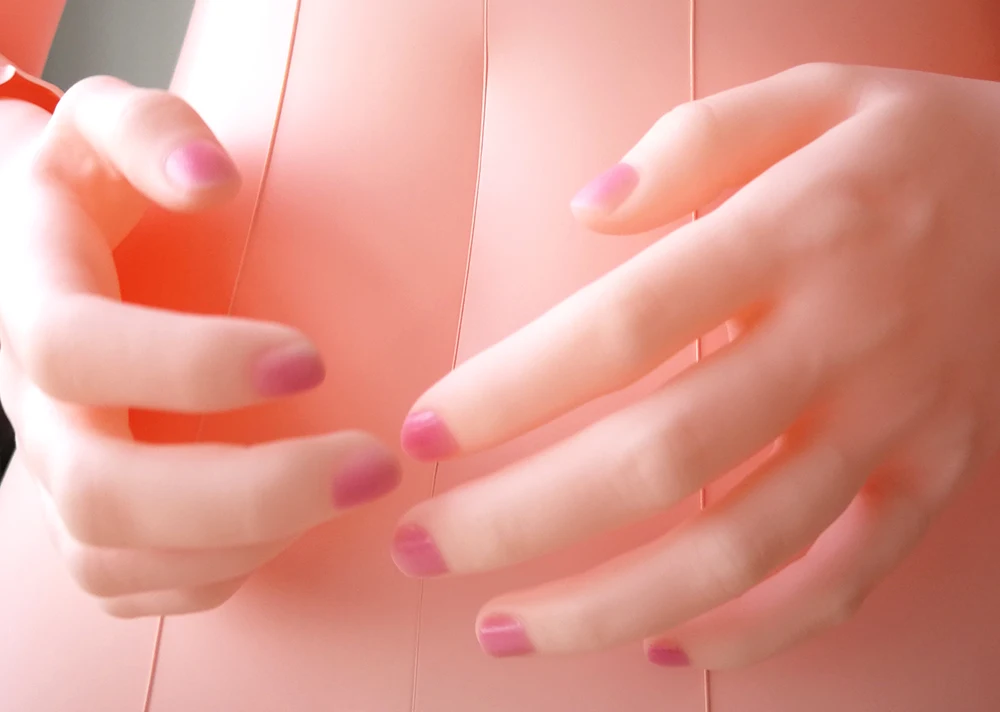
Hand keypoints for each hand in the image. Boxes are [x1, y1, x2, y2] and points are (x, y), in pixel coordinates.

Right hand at [0, 77, 400, 616]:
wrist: (40, 254)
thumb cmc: (95, 187)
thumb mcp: (106, 121)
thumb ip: (151, 129)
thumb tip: (212, 181)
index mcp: (32, 301)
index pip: (76, 353)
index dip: (188, 368)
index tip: (310, 361)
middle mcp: (35, 407)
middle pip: (102, 490)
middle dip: (249, 492)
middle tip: (371, 465)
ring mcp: (53, 476)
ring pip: (116, 558)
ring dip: (248, 540)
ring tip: (350, 489)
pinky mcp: (87, 524)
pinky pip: (134, 587)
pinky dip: (221, 572)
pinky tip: (292, 527)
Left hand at [392, 63, 999, 668]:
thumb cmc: (912, 145)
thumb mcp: (814, 94)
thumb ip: (694, 142)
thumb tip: (586, 212)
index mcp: (795, 235)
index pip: (623, 328)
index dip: (511, 392)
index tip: (422, 437)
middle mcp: (840, 340)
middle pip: (663, 458)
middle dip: (523, 521)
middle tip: (420, 553)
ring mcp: (894, 423)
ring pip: (742, 548)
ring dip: (611, 605)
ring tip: (504, 630)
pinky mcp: (933, 475)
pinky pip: (847, 578)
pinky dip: (760, 631)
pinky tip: (669, 646)